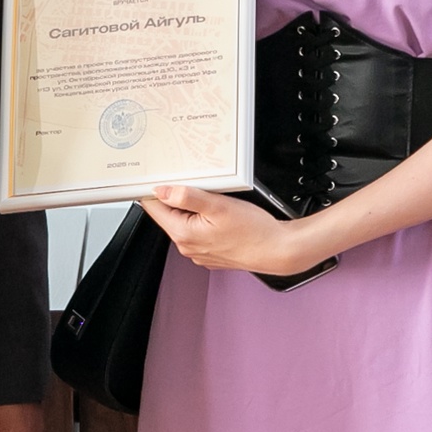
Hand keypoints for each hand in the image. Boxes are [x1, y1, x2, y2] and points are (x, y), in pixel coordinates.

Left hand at [138, 184, 323, 275]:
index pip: (154, 208)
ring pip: (185, 222)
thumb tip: (162, 191)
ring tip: (213, 201)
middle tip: (197, 185)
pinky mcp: (210, 253)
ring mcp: (198, 252)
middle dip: (177, 198)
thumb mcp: (219, 206)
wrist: (278, 251)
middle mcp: (187, 247)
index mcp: (184, 234)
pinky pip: (198, 232)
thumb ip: (188, 197)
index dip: (154, 190)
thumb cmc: (254, 231)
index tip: (161, 177)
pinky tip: (220, 215)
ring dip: (192, 209)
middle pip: (169, 214)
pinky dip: (204, 221)